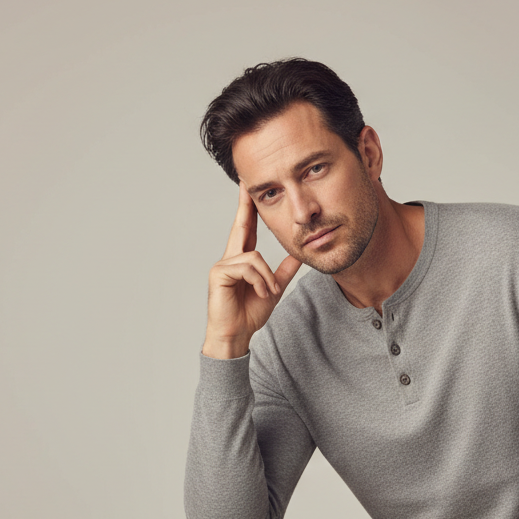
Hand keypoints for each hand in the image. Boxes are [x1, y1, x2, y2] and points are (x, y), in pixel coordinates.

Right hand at [202, 183, 303, 358]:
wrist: (235, 335)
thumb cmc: (249, 314)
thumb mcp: (274, 288)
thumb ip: (284, 271)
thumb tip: (299, 255)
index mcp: (243, 260)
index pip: (247, 229)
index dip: (249, 209)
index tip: (249, 190)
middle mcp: (230, 258)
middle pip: (240, 226)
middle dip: (245, 205)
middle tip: (247, 183)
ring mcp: (223, 265)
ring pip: (254, 256)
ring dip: (266, 277)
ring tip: (268, 292)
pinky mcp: (219, 274)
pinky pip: (248, 267)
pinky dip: (259, 281)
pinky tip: (260, 293)